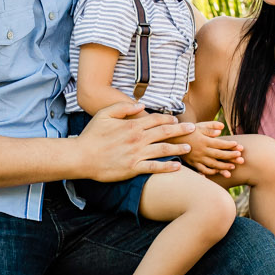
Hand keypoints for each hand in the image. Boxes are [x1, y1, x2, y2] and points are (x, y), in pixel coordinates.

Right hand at [77, 101, 192, 180]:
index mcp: (131, 125)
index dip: (168, 119)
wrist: (81, 157)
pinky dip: (168, 167)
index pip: (155, 120)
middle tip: (193, 130)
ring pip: (164, 150)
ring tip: (188, 148)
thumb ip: (123, 107)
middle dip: (181, 130)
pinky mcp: (133, 168)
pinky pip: (155, 167)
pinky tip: (177, 167)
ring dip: (178, 148)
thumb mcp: (104, 114)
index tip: (177, 119)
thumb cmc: (91, 135)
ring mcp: (136, 154)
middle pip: (164, 133)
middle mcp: (137, 139)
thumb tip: (141, 105)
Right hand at [183, 122, 243, 177]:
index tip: (238, 145)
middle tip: (241, 158)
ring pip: (212, 164)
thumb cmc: (187, 131)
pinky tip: (217, 172)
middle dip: (230, 156)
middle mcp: (201, 150)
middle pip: (218, 155)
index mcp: (204, 140)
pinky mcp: (193, 163)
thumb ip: (211, 126)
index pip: (220, 143)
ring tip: (232, 168)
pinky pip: (203, 170)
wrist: (171, 139)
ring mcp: (197, 158)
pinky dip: (210, 172)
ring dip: (223, 167)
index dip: (230, 145)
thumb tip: (222, 128)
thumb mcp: (199, 126)